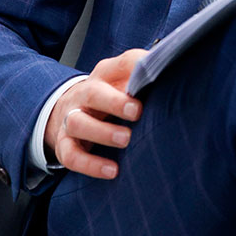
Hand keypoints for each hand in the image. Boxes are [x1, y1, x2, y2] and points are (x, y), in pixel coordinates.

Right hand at [45, 48, 146, 179]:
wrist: (67, 108)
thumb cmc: (108, 94)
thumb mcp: (124, 79)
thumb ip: (144, 77)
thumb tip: (172, 74)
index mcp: (104, 75)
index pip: (120, 65)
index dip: (134, 70)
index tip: (152, 79)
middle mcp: (83, 94)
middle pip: (94, 93)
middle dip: (115, 103)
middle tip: (137, 112)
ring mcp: (70, 119)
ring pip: (78, 123)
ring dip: (102, 132)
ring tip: (125, 140)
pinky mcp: (63, 145)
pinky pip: (71, 156)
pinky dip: (91, 165)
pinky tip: (112, 171)